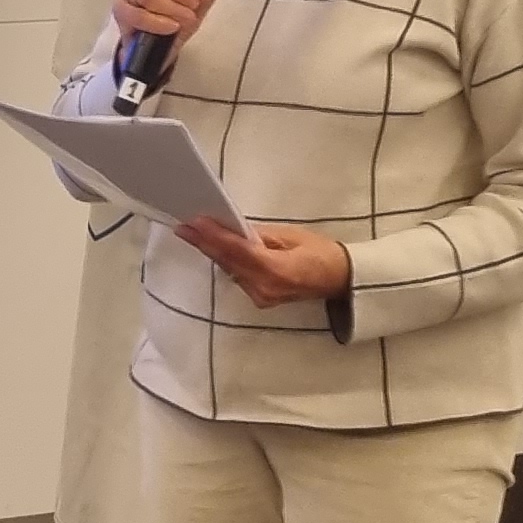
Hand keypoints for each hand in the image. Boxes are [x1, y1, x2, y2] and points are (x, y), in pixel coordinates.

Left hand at [175, 219, 352, 307]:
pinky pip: (237, 276)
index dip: (214, 237)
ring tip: (193, 233)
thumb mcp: (291, 236)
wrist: (339, 280)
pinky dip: (226, 261)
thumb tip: (233, 228)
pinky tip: (213, 247)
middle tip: (183, 227)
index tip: (194, 223)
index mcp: (276, 271)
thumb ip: (260, 235)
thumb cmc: (321, 254)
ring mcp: (260, 297)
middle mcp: (263, 289)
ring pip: (230, 270)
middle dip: (205, 243)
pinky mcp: (260, 299)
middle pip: (228, 262)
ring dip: (213, 251)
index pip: (237, 251)